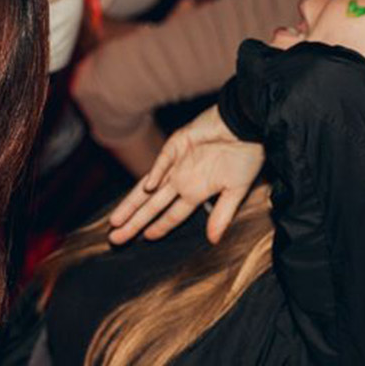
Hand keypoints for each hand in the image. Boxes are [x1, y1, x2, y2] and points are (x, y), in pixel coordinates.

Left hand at [108, 106, 263, 244]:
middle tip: (115, 239)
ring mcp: (176, 163)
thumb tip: (214, 240)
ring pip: (148, 187)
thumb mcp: (236, 190)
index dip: (157, 227)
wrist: (249, 124)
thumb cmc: (246, 155)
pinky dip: (158, 171)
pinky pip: (165, 159)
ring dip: (132, 203)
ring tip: (115, 220)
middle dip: (134, 223)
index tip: (143, 239)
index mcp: (194, 190)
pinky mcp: (178, 143)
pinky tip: (149, 186)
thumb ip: (222, 215)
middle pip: (152, 206)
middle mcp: (181, 180)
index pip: (171, 215)